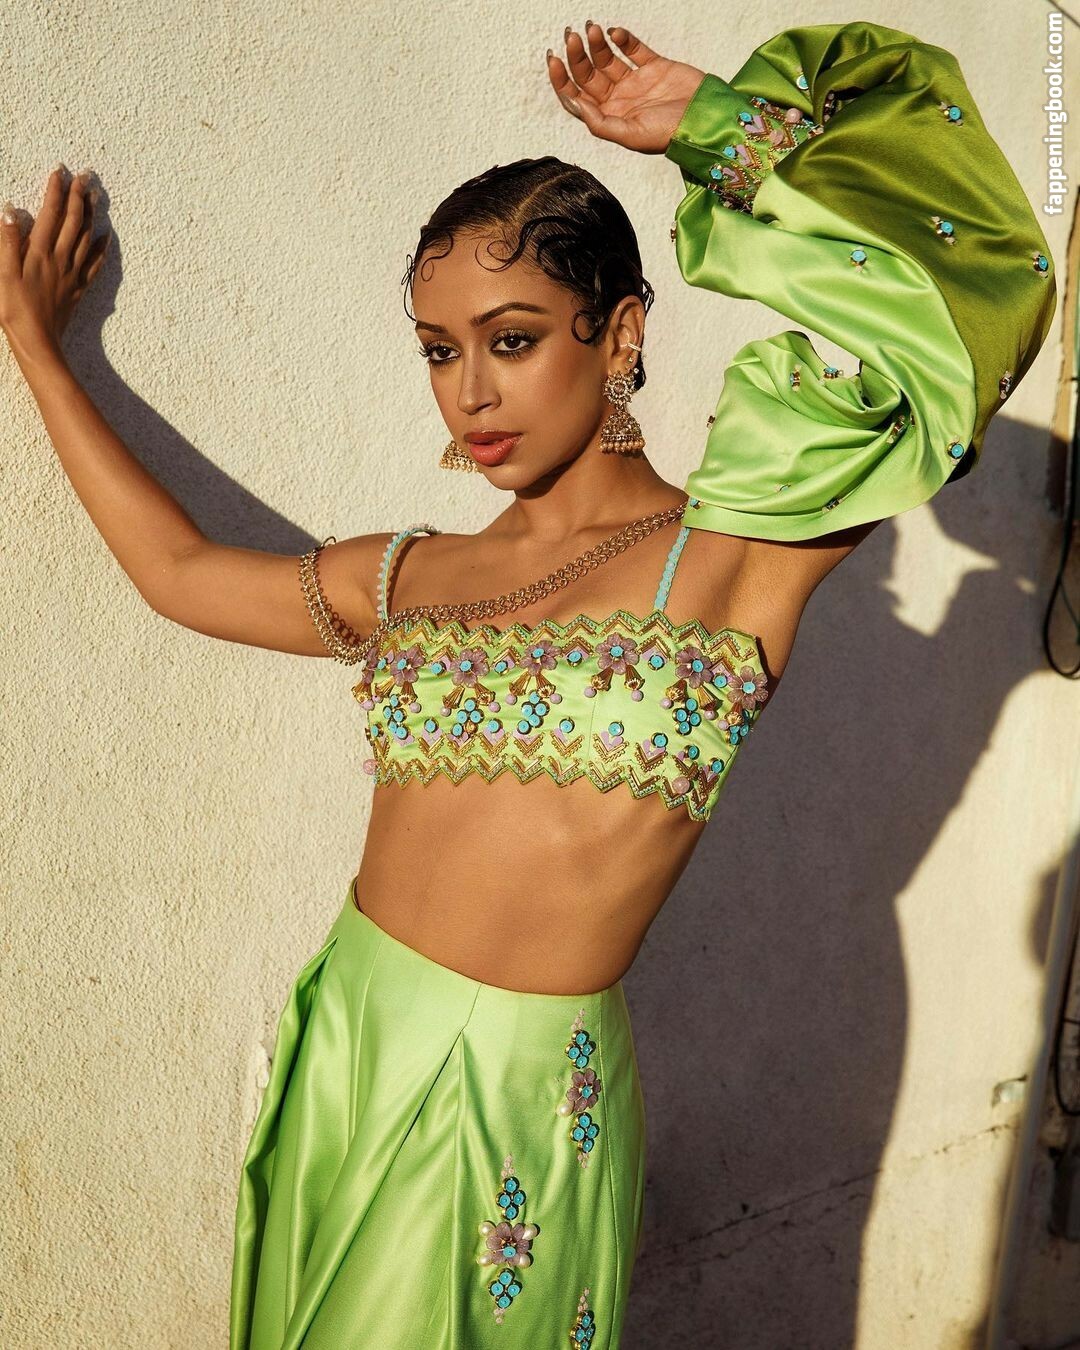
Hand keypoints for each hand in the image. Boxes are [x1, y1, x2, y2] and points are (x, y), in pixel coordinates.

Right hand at [0, 165, 110, 356]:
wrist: (38, 341)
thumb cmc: (14, 309)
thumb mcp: (3, 274)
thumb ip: (7, 242)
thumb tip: (11, 211)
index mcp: (40, 252)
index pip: (51, 213)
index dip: (55, 190)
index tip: (59, 171)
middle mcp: (60, 259)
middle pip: (74, 221)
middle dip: (79, 195)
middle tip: (85, 175)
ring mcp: (72, 273)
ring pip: (87, 237)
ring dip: (91, 214)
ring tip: (96, 195)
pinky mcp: (78, 288)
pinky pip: (95, 264)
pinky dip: (102, 247)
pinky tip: (107, 236)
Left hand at [546, 22, 706, 153]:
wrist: (706, 120)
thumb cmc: (670, 135)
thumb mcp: (630, 135)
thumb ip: (600, 123)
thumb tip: (573, 103)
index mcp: (609, 119)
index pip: (576, 97)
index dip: (561, 79)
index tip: (553, 59)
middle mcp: (619, 100)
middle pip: (588, 75)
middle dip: (577, 56)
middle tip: (572, 36)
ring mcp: (636, 82)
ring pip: (607, 59)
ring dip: (596, 44)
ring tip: (592, 30)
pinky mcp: (654, 66)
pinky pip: (633, 49)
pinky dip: (622, 39)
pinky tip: (615, 33)